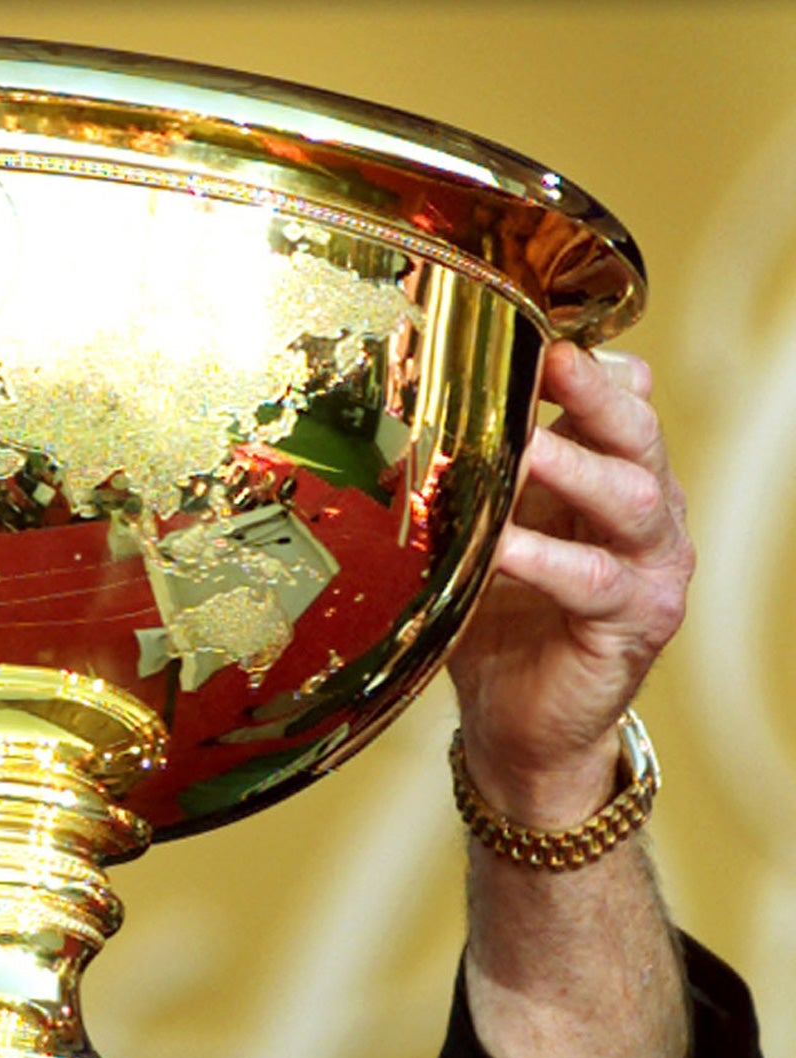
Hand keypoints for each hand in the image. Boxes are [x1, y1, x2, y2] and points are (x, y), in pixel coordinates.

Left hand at [448, 342, 691, 826]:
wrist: (518, 727)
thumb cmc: (496, 621)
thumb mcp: (483, 532)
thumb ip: (476, 476)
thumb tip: (412, 410)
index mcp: (610, 476)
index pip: (621, 397)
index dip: (585, 362)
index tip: (530, 325)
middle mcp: (645, 512)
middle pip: (637, 431)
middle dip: (593, 392)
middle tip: (548, 358)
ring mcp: (650, 566)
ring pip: (630, 497)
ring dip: (574, 465)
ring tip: (525, 445)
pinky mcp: (634, 622)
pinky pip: (593, 580)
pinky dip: (544, 557)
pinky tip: (501, 543)